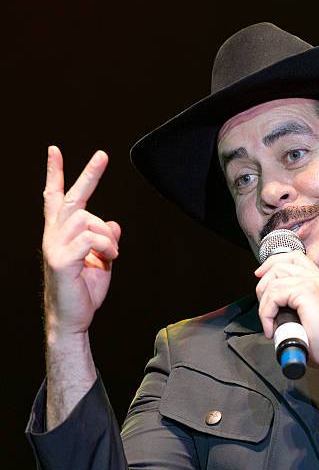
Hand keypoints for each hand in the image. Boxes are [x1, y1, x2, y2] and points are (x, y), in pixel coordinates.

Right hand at [42, 146, 120, 335]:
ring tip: (112, 253)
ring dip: (107, 236)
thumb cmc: (85, 290)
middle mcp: (53, 235)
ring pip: (88, 220)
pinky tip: (109, 258)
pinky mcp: (60, 259)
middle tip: (102, 155)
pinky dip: (107, 246)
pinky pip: (90, 238)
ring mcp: (54, 246)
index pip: (55, 197)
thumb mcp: (102, 261)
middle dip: (89, 175)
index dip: (55, 174)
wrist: (74, 319)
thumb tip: (114, 223)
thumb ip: (105, 240)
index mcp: (61, 233)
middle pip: (73, 199)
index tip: (55, 151)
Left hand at [254, 251, 318, 372]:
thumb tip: (270, 300)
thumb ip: (293, 302)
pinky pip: (274, 295)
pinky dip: (266, 313)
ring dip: (264, 304)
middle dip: (263, 284)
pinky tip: (271, 328)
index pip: (293, 258)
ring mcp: (313, 283)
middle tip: (263, 306)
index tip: (260, 277)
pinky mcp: (306, 292)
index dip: (272, 264)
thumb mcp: (306, 314)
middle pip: (280, 263)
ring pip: (273, 281)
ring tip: (269, 322)